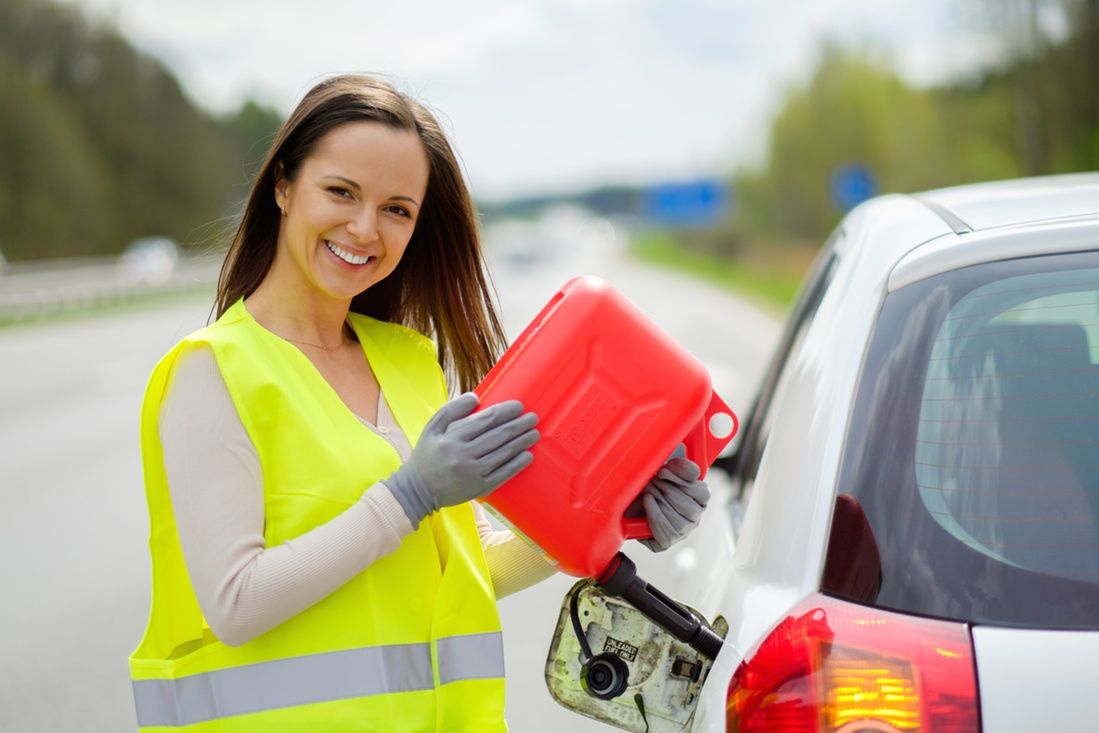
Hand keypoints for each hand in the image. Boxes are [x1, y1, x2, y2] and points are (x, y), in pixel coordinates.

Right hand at [382, 393, 538, 526]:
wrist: (418, 490)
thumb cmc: (426, 455)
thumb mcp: (432, 428)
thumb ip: (452, 410)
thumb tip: (475, 397)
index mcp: (452, 438)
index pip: (485, 420)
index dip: (505, 412)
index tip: (518, 406)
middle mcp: (463, 455)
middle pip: (498, 436)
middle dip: (518, 425)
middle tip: (533, 418)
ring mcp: (472, 473)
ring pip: (503, 454)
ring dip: (522, 442)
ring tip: (534, 433)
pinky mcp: (479, 488)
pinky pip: (502, 474)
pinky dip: (516, 464)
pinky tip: (527, 455)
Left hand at [633, 450, 709, 551]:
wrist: (628, 501)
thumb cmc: (651, 485)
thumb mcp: (666, 471)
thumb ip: (681, 467)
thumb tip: (690, 471)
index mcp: (700, 499)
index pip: (703, 493)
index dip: (681, 481)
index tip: (662, 471)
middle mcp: (695, 518)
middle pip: (690, 509)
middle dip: (666, 491)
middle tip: (651, 481)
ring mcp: (682, 532)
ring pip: (679, 522)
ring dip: (660, 502)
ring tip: (647, 491)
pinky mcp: (666, 542)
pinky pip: (666, 534)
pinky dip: (654, 515)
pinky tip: (647, 502)